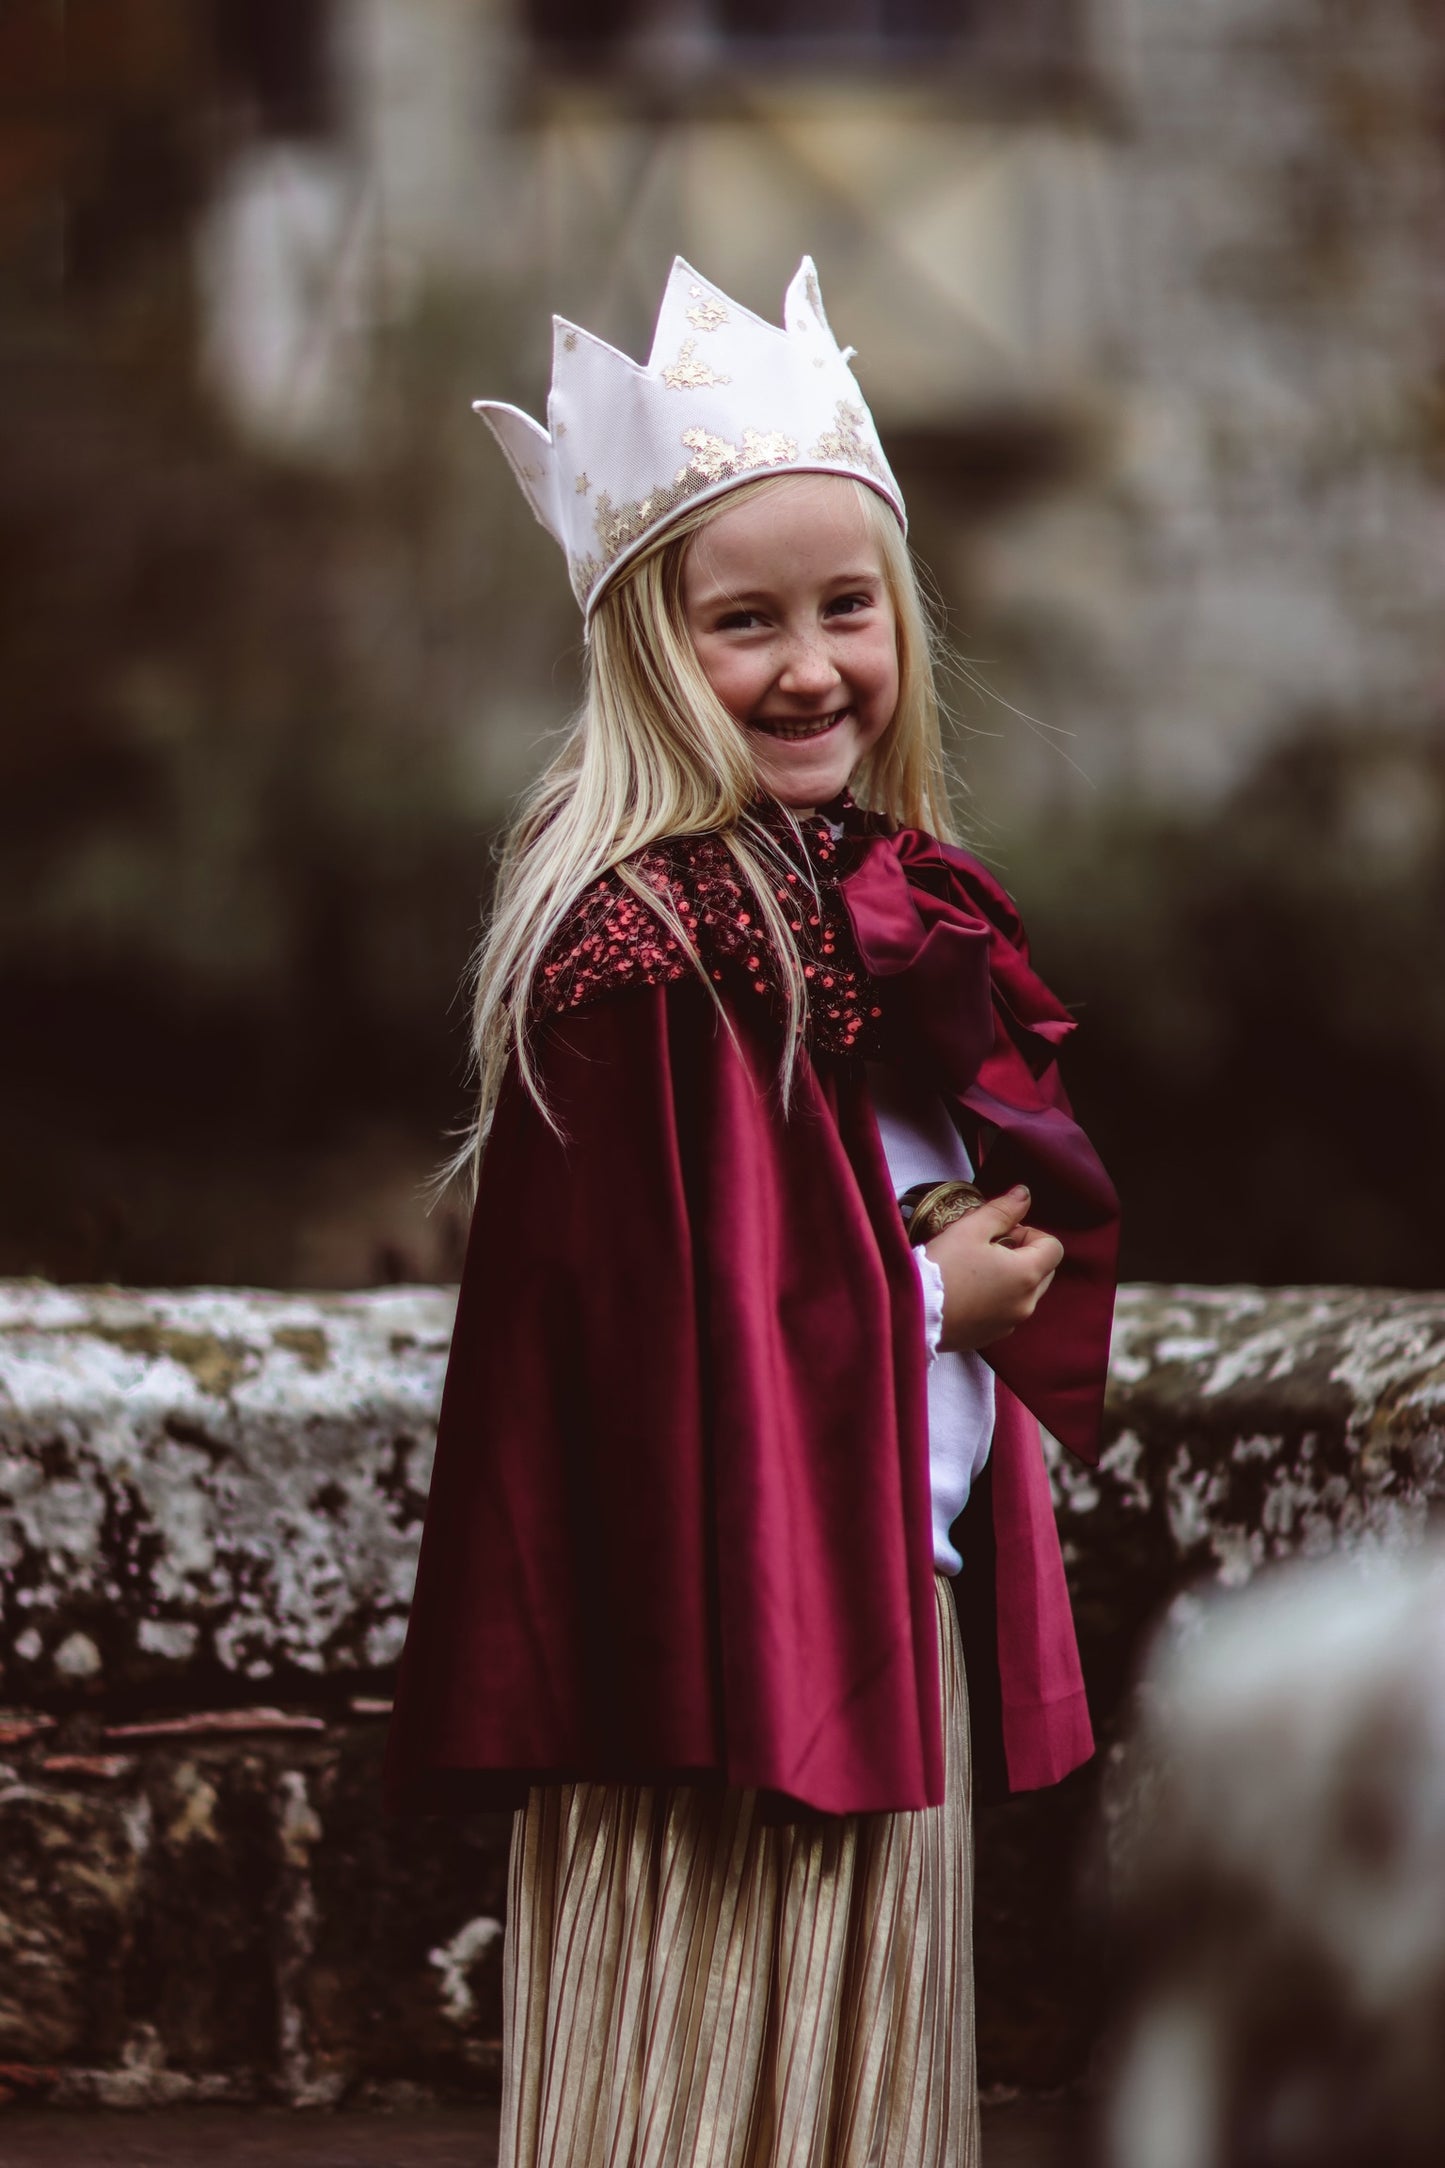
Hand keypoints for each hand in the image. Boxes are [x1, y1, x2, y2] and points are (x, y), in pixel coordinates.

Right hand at [924, 1185, 1063, 1351]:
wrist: (911, 1313)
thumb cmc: (942, 1266)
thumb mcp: (970, 1228)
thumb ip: (1002, 1210)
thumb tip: (1024, 1194)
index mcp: (1027, 1274)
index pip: (1053, 1247)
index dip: (1030, 1233)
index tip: (1001, 1233)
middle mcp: (1026, 1303)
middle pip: (1044, 1272)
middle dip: (1024, 1255)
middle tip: (988, 1249)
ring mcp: (1010, 1324)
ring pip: (1025, 1294)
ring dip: (1011, 1279)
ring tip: (975, 1271)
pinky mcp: (991, 1337)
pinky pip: (1006, 1313)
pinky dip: (997, 1300)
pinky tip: (967, 1293)